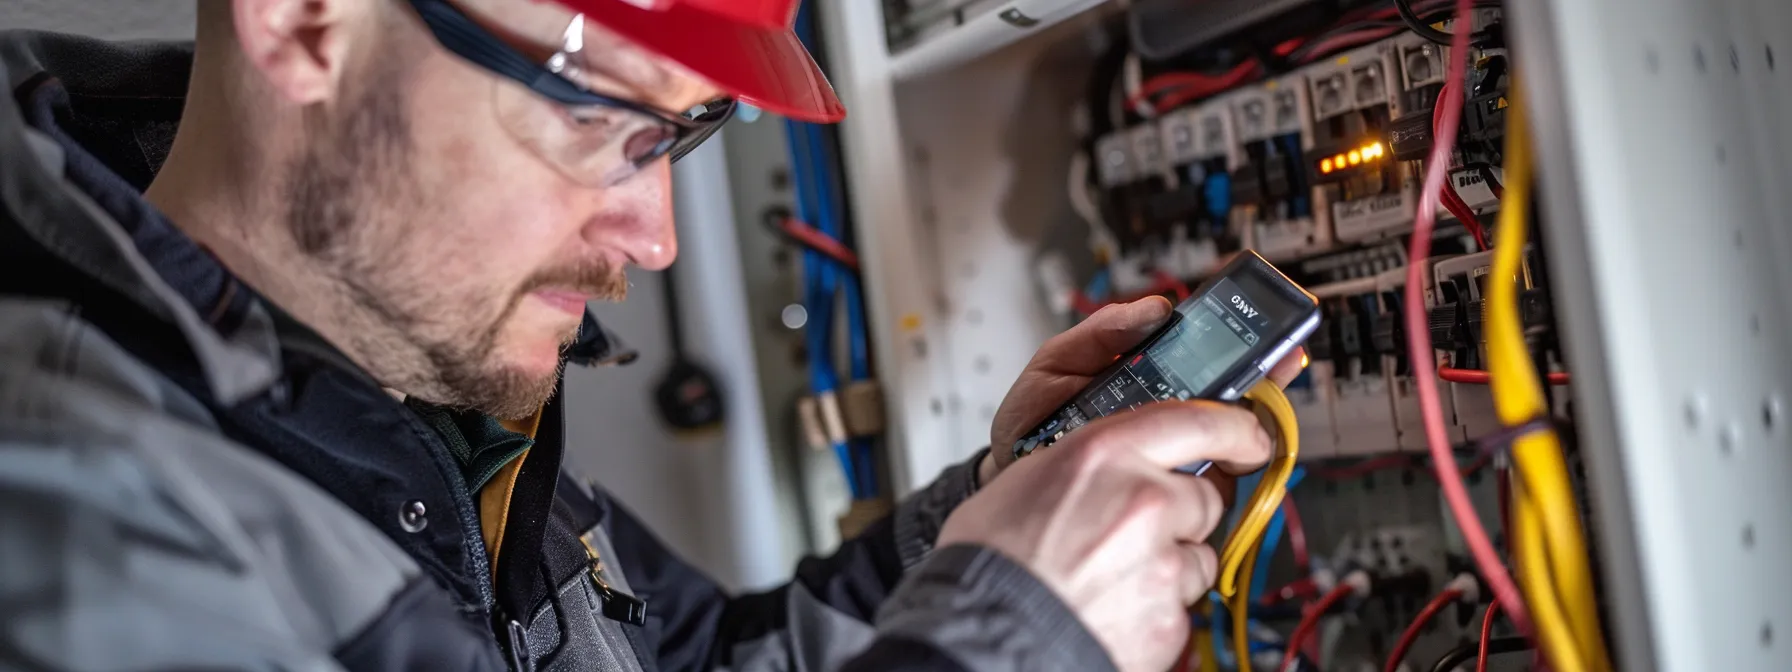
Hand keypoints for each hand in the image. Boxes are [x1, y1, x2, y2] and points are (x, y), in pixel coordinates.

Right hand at [939, 401, 1272, 671]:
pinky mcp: (1169, 617)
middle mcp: (1143, 501)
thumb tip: (1121, 463)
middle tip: (1138, 530)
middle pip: (1206, 497)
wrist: (983, 634)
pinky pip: (1182, 605)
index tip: (1249, 436)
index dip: (1236, 429)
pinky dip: (1157, 607)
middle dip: (1182, 512)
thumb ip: (1092, 462)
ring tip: (1112, 576)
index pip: (1199, 420)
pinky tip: (1114, 606)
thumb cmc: (990, 561)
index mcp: (1106, 454)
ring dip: (1170, 563)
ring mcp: (1162, 563)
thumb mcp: (1031, 476)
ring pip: (1199, 555)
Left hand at [981, 296, 1304, 484]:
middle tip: (1272, 369)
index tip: (1271, 333)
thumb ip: (1103, 332)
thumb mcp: (1059, 362)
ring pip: (1229, 444)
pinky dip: (1215, 470)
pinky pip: (1206, 484)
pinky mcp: (1166, 492)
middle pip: (1234, 400)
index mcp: (1151, 379)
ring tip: (1236, 410)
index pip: (1212, 358)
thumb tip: (1157, 306)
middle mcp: (1169, 418)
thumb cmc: (1033, 420)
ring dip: (1240, 428)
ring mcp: (1172, 457)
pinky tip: (1207, 455)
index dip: (1250, 345)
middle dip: (1261, 382)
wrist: (1008, 477)